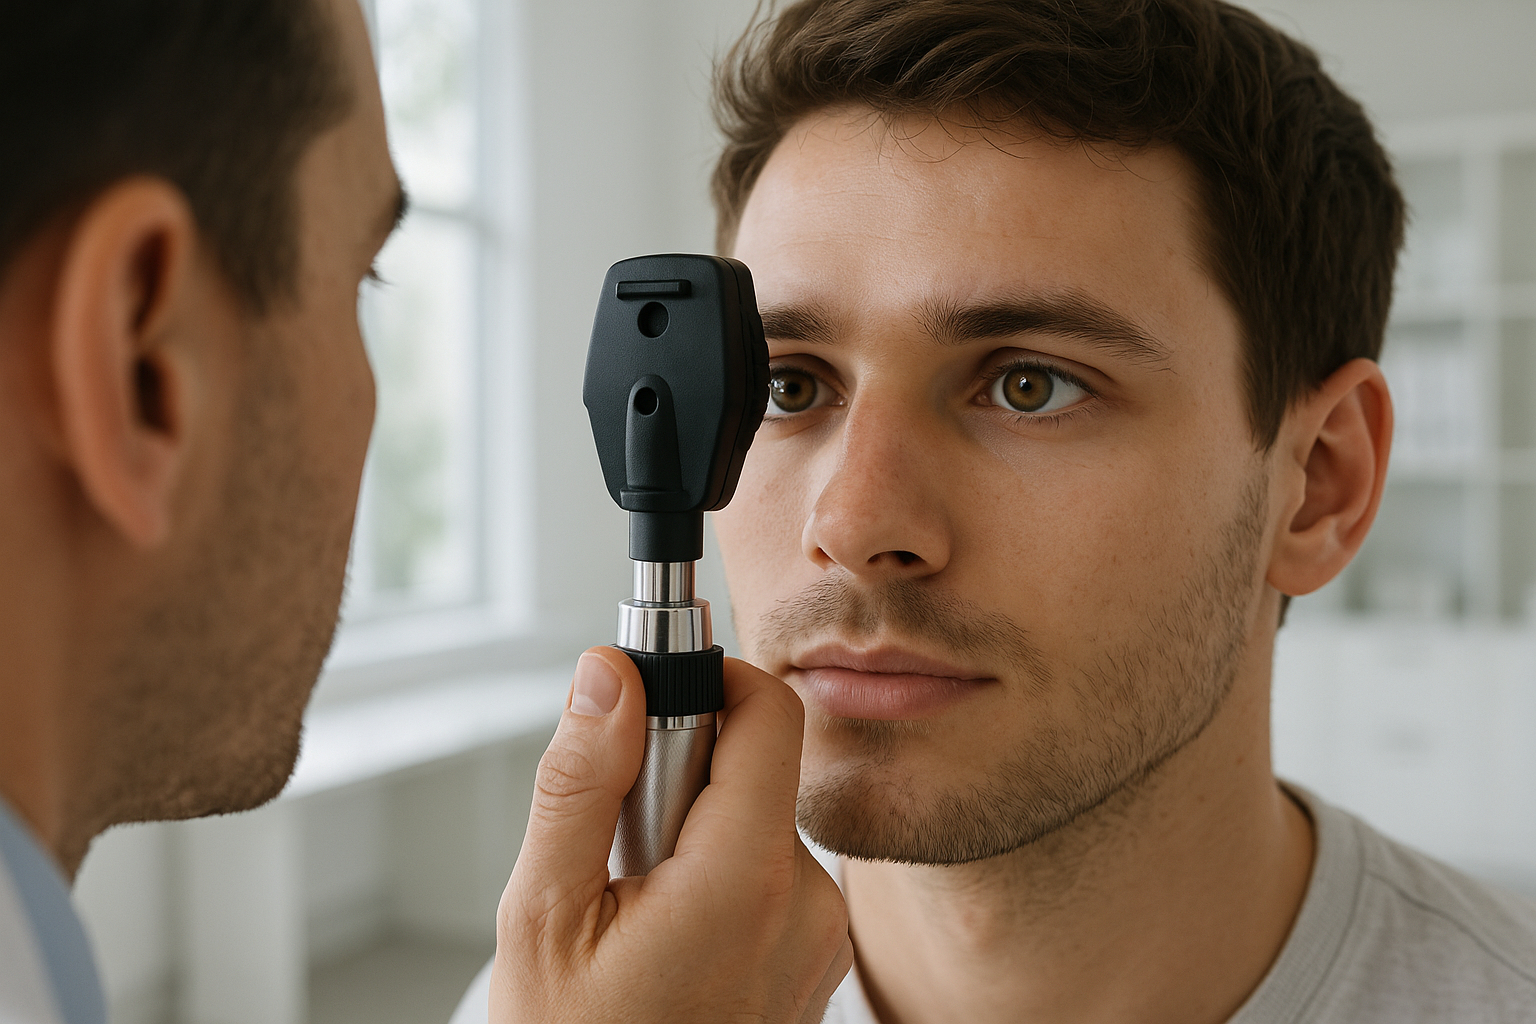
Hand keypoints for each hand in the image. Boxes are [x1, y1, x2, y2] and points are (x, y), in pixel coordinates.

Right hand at [491, 646, 852, 1023]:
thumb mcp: (545, 914)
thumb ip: (582, 780)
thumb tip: (607, 675)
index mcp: (747, 880)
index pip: (769, 713)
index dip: (708, 680)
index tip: (648, 697)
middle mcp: (808, 903)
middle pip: (753, 767)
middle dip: (676, 775)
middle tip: (614, 845)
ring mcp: (818, 937)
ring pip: (752, 820)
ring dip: (688, 831)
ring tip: (631, 908)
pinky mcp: (812, 957)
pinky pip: (766, 872)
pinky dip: (712, 876)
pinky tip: (663, 932)